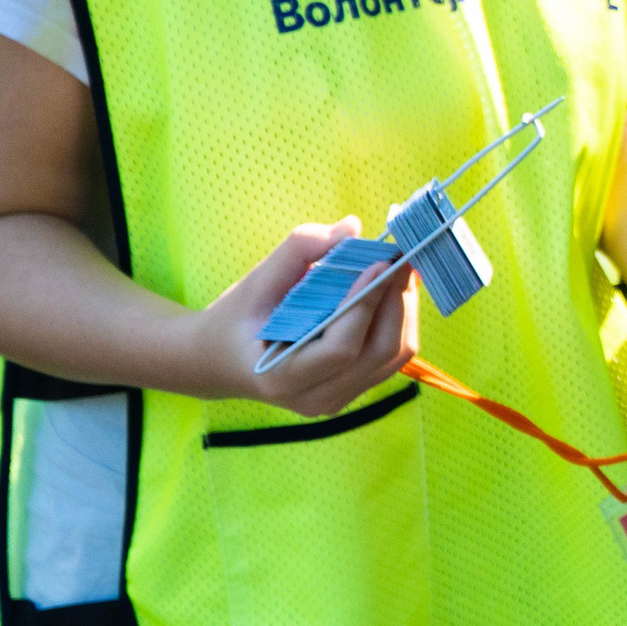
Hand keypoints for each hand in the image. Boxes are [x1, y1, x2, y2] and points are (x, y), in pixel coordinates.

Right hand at [198, 218, 417, 417]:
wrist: (222, 359)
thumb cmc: (239, 317)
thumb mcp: (258, 280)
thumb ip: (300, 249)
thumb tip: (353, 227)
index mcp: (282, 376)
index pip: (340, 349)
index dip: (365, 304)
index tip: (380, 262)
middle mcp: (316, 398)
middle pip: (380, 352)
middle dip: (396, 300)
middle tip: (400, 257)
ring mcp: (338, 398)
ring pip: (395, 356)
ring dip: (404, 309)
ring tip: (397, 271)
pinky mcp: (354, 388)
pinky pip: (392, 357)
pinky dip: (400, 320)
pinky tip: (391, 291)